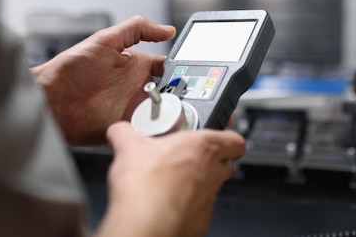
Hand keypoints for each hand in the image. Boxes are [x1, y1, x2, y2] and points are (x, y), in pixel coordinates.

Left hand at [31, 15, 175, 144]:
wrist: (50, 101)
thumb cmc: (70, 69)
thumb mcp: (105, 39)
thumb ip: (137, 29)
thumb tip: (167, 29)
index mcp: (136, 66)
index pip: (169, 68)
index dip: (183, 71)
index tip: (195, 74)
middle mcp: (137, 88)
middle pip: (171, 93)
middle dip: (183, 95)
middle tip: (189, 97)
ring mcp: (132, 110)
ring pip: (164, 114)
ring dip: (173, 115)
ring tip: (179, 114)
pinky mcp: (126, 129)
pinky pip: (148, 132)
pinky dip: (158, 132)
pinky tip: (162, 129)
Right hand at [98, 122, 245, 236]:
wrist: (146, 226)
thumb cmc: (147, 187)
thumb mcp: (128, 146)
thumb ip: (125, 132)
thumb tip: (120, 130)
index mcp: (203, 147)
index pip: (235, 140)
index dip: (228, 137)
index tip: (215, 136)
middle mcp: (212, 173)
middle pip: (225, 163)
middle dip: (210, 159)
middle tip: (186, 156)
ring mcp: (208, 200)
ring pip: (211, 187)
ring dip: (195, 183)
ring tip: (170, 180)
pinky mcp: (199, 222)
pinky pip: (198, 210)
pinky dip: (185, 205)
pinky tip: (164, 202)